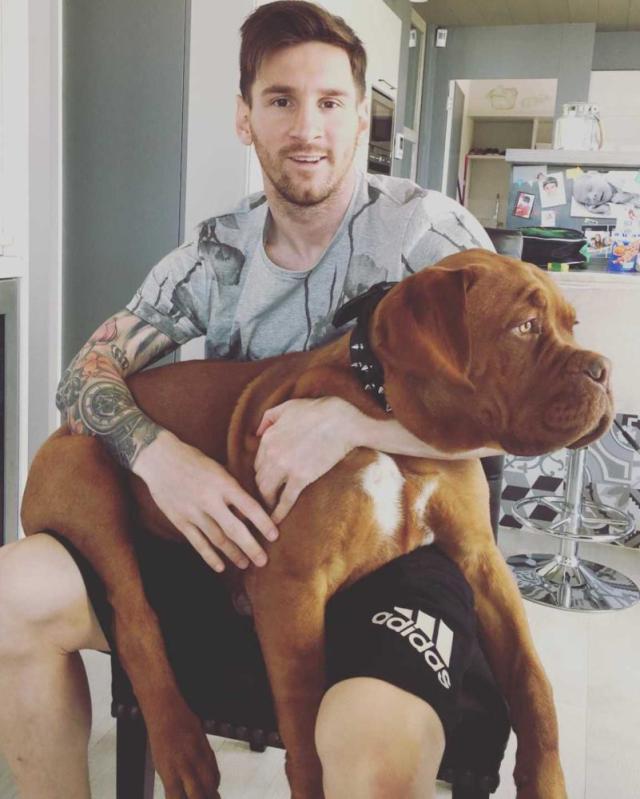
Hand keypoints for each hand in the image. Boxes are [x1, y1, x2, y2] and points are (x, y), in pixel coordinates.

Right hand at [134, 430, 278, 571]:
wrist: (159, 458)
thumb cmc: (194, 460)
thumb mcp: (219, 468)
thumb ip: (233, 489)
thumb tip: (251, 510)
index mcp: (223, 483)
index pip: (249, 507)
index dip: (263, 523)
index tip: (275, 536)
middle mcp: (209, 500)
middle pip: (234, 529)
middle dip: (251, 547)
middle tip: (263, 561)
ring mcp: (193, 512)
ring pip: (217, 539)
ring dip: (233, 554)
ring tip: (245, 564)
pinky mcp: (180, 520)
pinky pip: (197, 543)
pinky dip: (209, 556)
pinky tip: (220, 567)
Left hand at [255, 397, 362, 523]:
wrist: (342, 421)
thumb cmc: (317, 411)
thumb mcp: (287, 406)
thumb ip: (268, 418)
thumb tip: (257, 432)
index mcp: (267, 438)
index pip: (257, 463)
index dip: (263, 473)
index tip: (267, 480)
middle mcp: (271, 454)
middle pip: (259, 479)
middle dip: (262, 490)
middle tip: (268, 498)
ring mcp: (285, 467)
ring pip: (266, 491)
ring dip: (267, 502)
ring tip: (271, 509)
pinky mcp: (301, 478)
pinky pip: (285, 500)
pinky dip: (278, 513)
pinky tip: (275, 522)